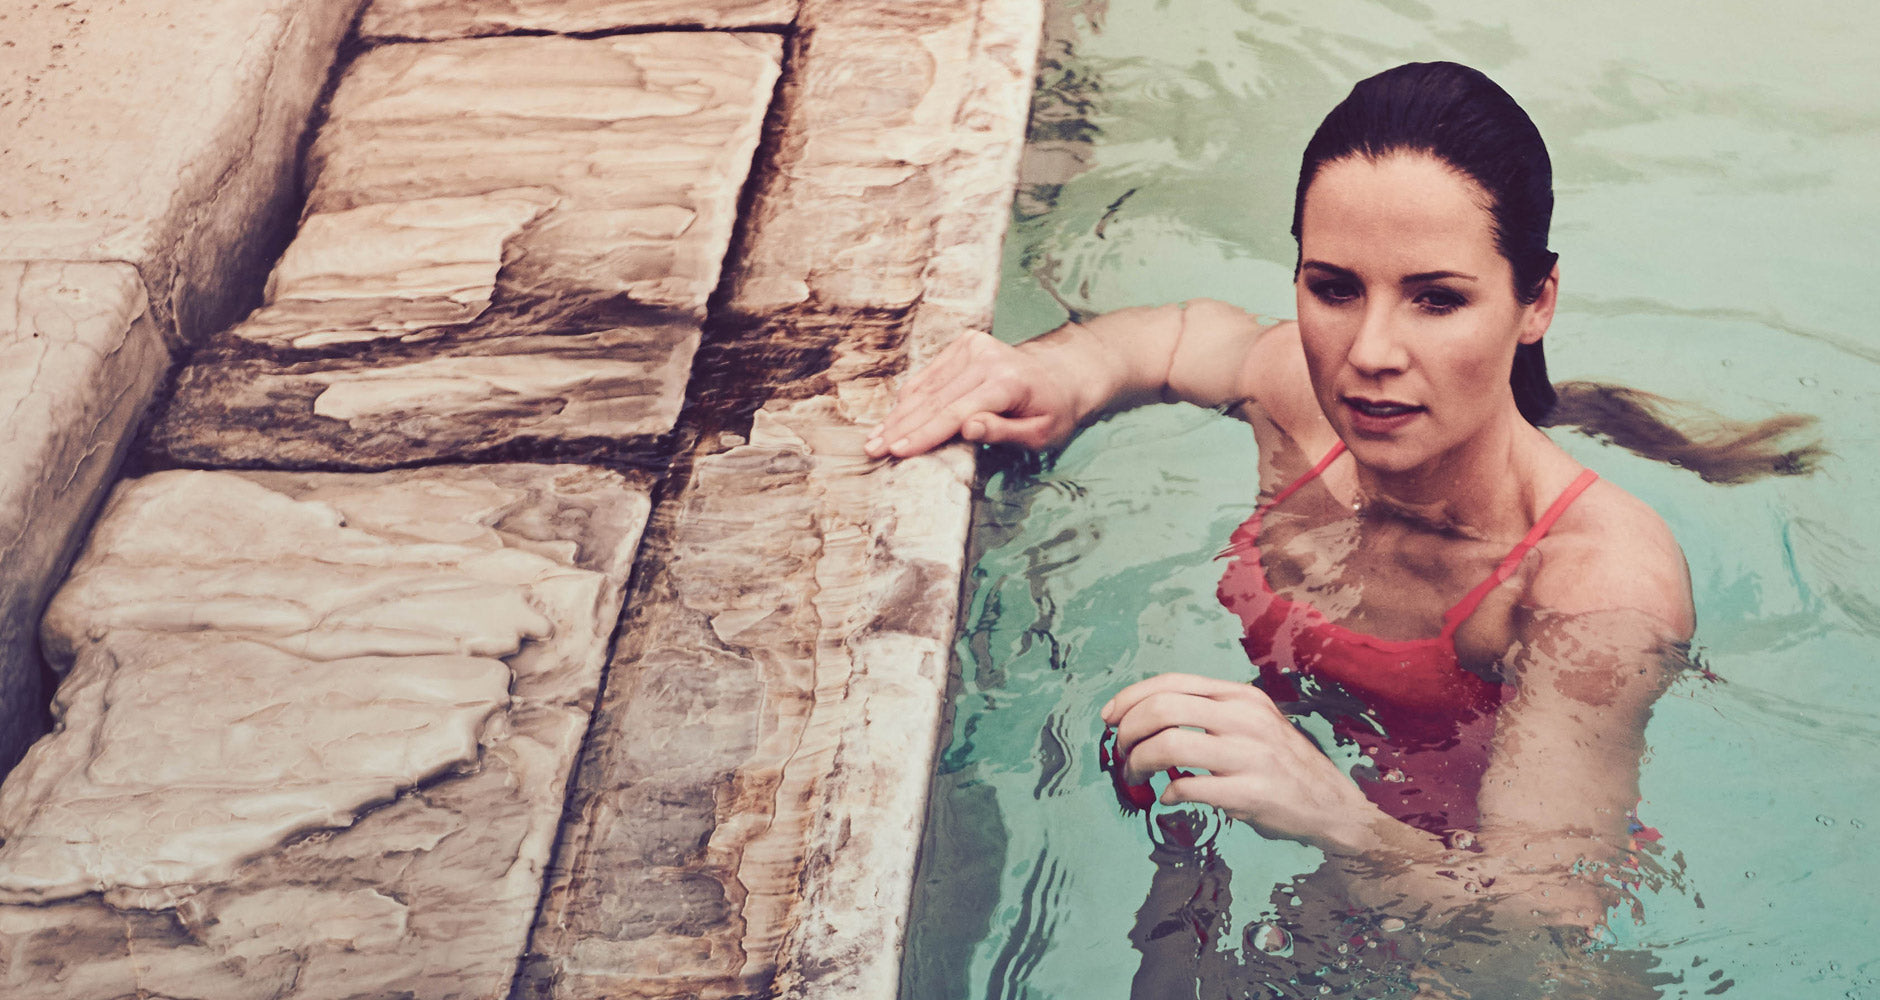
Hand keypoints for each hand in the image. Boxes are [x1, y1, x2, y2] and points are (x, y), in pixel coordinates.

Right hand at [864, 331, 1085, 458]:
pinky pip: (930, 375)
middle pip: (935, 400)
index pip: (955, 412)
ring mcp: (974, 347)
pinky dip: (910, 398)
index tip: (897, 451)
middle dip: (901, 428)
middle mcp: (987, 358)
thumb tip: (967, 427)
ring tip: (874, 438)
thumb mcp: (1042, 434)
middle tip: (872, 449)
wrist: (1063, 375)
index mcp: (1007, 382)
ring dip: (898, 415)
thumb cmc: (1053, 412)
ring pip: (927, 387)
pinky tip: (892, 418)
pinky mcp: (965, 344)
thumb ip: (1004, 431)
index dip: (924, 434)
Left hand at [1101, 673, 1381, 852]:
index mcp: (1239, 696)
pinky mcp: (1251, 793)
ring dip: (1138, 763)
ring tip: (1135, 778)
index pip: (1171, 683)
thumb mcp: (1251, 723)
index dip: (1130, 698)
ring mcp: (1250, 755)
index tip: (1109, 718)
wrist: (1331, 805)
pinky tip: (1169, 798)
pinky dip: (1168, 794)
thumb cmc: (1279, 764)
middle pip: (1162, 710)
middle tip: (1121, 754)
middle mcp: (1245, 718)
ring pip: (1169, 747)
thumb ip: (1206, 714)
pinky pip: (1190, 788)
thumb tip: (1143, 717)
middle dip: (1128, 733)